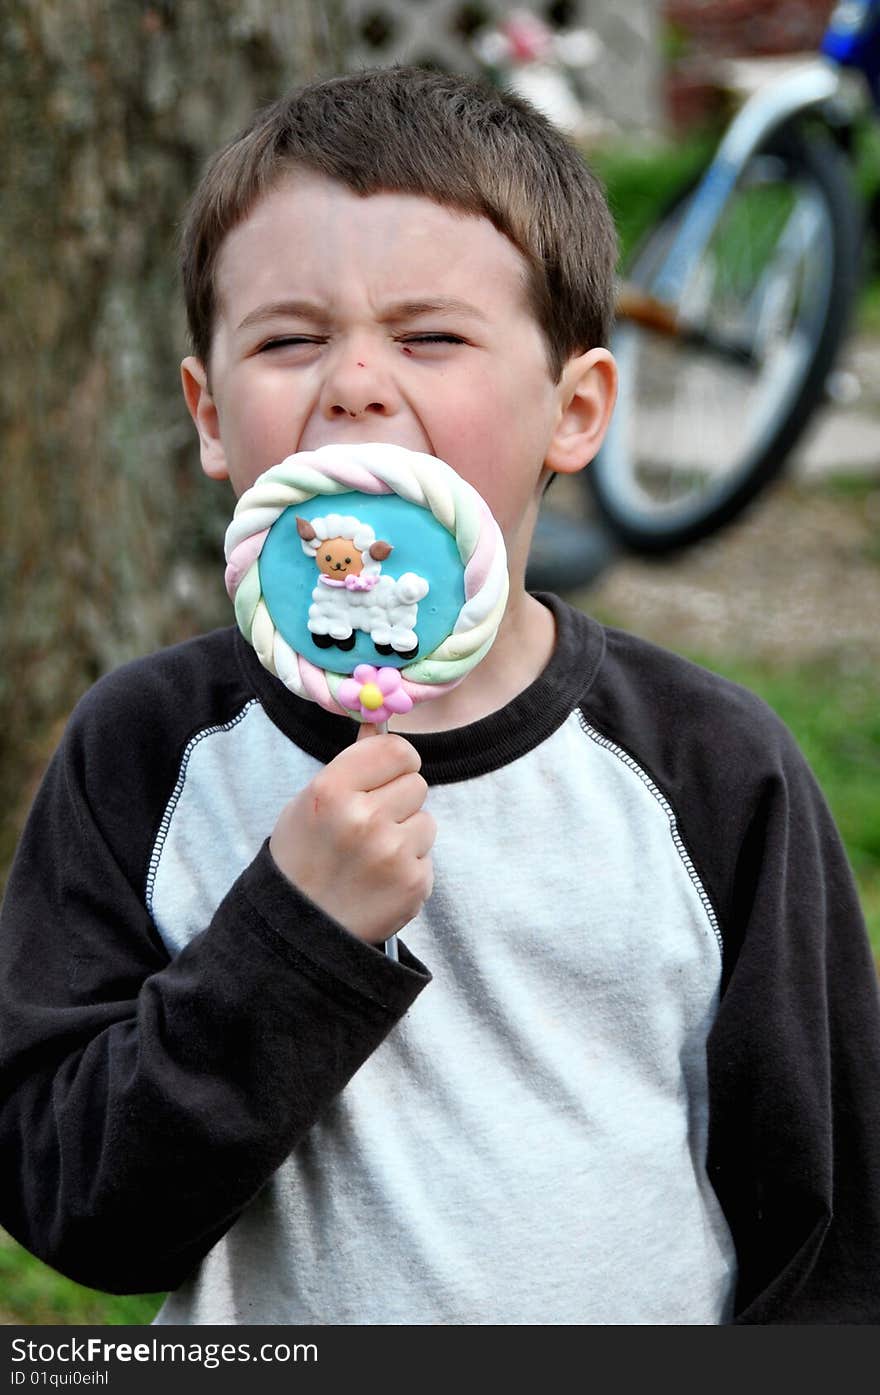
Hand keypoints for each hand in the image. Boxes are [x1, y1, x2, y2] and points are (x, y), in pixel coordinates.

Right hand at [269, 724, 434, 944]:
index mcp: (332, 790)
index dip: (395, 762)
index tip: (385, 776)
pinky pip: (427, 856)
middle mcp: (364, 818)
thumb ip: (351, 765)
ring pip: (426, 820)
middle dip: (399, 801)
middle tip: (370, 825)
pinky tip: (379, 880)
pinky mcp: (414, 884)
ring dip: (406, 835)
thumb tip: (380, 726)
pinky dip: (409, 866)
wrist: (299, 929)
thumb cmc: (303, 857)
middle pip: (416, 783)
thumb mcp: (310, 802)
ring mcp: (392, 853)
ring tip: (372, 857)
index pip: (397, 750)